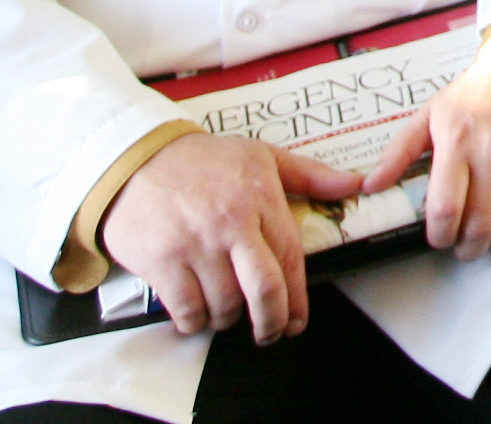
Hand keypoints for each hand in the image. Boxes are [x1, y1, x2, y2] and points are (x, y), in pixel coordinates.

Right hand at [98, 130, 361, 340]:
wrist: (136, 160)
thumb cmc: (202, 161)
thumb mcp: (261, 156)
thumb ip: (310, 176)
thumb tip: (353, 185)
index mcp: (260, 199)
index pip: (291, 257)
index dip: (298, 296)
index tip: (298, 319)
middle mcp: (230, 224)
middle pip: (263, 290)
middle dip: (272, 321)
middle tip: (270, 333)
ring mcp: (194, 245)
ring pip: (224, 305)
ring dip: (228, 319)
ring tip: (227, 313)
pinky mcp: (161, 261)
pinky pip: (187, 309)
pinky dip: (195, 322)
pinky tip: (198, 315)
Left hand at [364, 41, 490, 259]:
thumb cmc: (478, 89)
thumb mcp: (432, 112)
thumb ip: (399, 152)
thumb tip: (371, 187)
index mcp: (456, 142)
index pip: (445, 208)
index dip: (441, 236)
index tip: (441, 240)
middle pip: (480, 221)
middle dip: (470, 247)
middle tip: (466, 250)